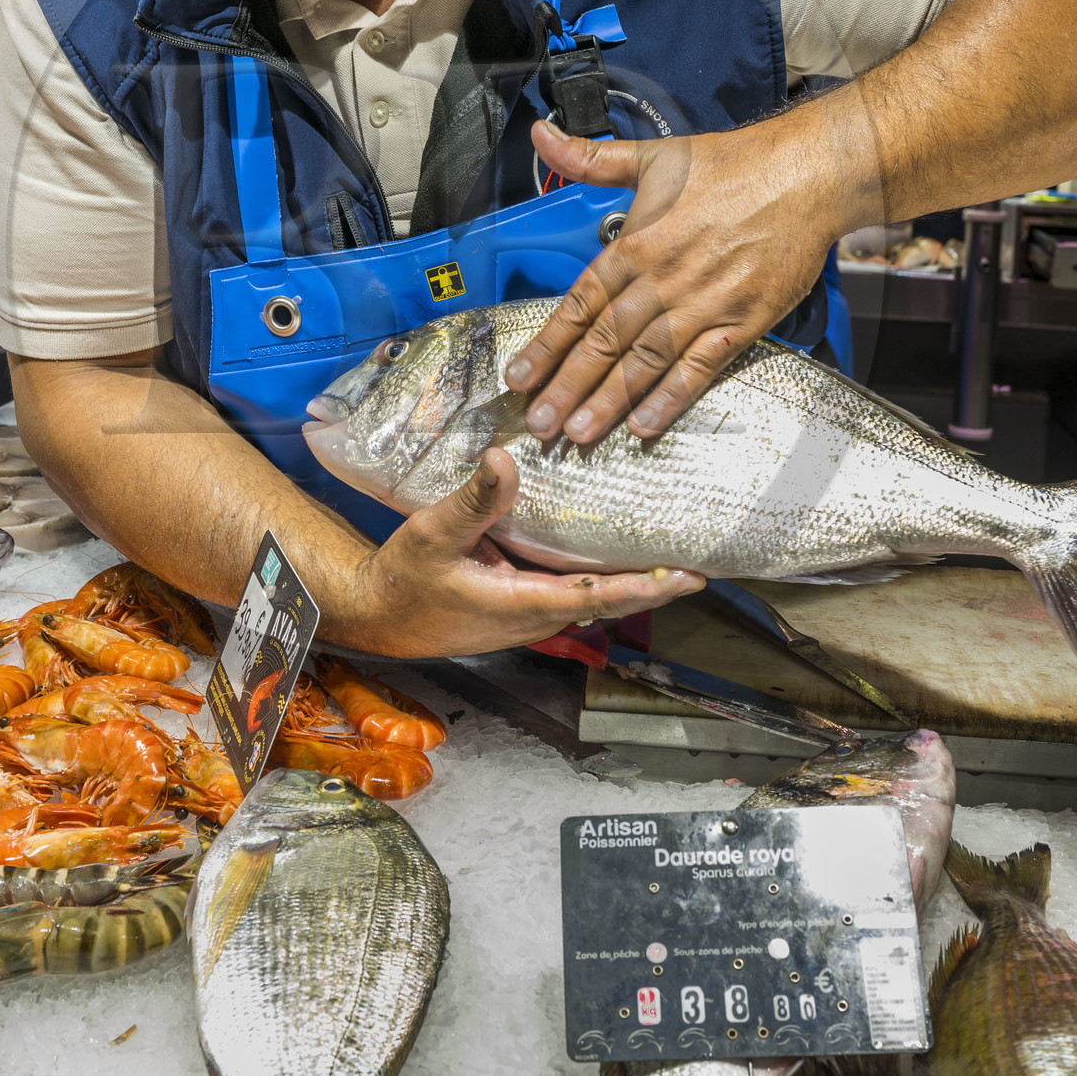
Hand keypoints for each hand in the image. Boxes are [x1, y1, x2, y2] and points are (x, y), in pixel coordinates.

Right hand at [333, 448, 699, 659]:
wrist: (378, 613)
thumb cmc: (404, 580)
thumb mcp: (433, 533)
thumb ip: (474, 500)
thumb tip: (505, 460)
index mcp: (524, 604)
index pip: (600, 596)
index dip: (647, 587)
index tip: (687, 577)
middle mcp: (537, 616)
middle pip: (611, 601)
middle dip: (655, 584)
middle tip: (698, 560)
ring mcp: (531, 615)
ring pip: (595, 599)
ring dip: (632, 582)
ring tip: (669, 554)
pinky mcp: (521, 606)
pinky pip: (574, 592)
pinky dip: (601, 576)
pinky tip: (612, 550)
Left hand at [503, 114, 846, 445]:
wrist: (807, 173)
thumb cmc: (733, 164)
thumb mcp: (653, 155)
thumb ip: (591, 159)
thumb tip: (541, 133)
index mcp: (637, 243)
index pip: (579, 303)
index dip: (546, 343)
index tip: (518, 376)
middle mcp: (664, 278)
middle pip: (605, 341)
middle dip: (566, 386)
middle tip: (537, 423)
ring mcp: (704, 303)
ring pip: (646, 360)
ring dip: (609, 400)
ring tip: (578, 433)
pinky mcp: (743, 320)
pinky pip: (701, 366)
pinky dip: (672, 396)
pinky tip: (645, 424)